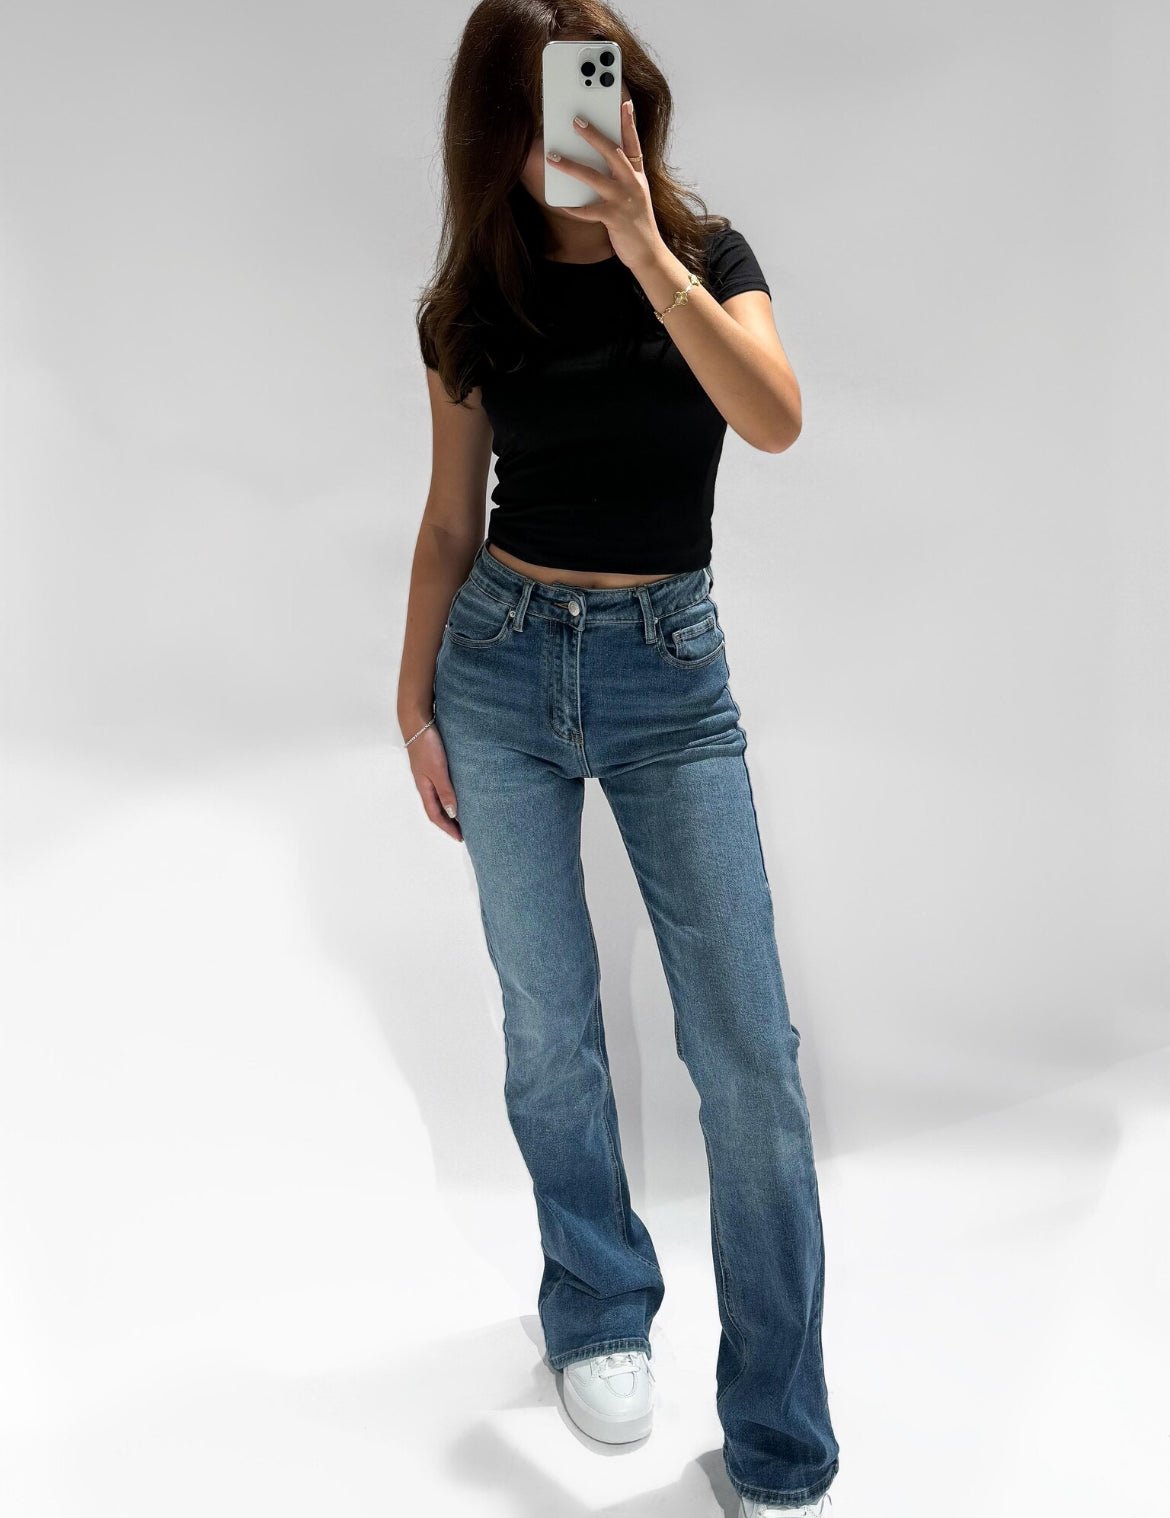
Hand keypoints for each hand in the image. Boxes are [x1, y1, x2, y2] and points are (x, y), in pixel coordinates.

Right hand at [406, 724, 462, 842]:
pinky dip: (449, 794)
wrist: (418, 721)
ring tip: (463, 816)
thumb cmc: (426, 745)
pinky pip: (441, 786)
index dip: (447, 828)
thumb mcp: (438, 770)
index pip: (435, 815)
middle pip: (436, 809)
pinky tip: (459, 792)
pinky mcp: (432, 764)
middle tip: (463, 831)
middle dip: (448, 822)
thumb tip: (453, 813)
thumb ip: (445, 791)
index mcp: (424, 788)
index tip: (459, 838)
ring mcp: (428, 774)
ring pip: (438, 797)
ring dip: (449, 809)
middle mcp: (425, 783)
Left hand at [547, 97, 662, 270]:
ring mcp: (624, 200)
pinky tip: (561, 203)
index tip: (623, 102)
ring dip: (571, 166)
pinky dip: (574, 207)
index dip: (628, 122)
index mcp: (637, 175)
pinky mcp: (615, 218)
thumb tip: (594, 163)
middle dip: (593, 135)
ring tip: (553, 157)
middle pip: (612, 152)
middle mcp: (633, 183)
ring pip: (594, 177)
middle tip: (576, 120)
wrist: (648, 252)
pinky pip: (588, 210)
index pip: (634, 143)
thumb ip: (621, 177)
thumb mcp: (635, 194)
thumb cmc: (636, 222)